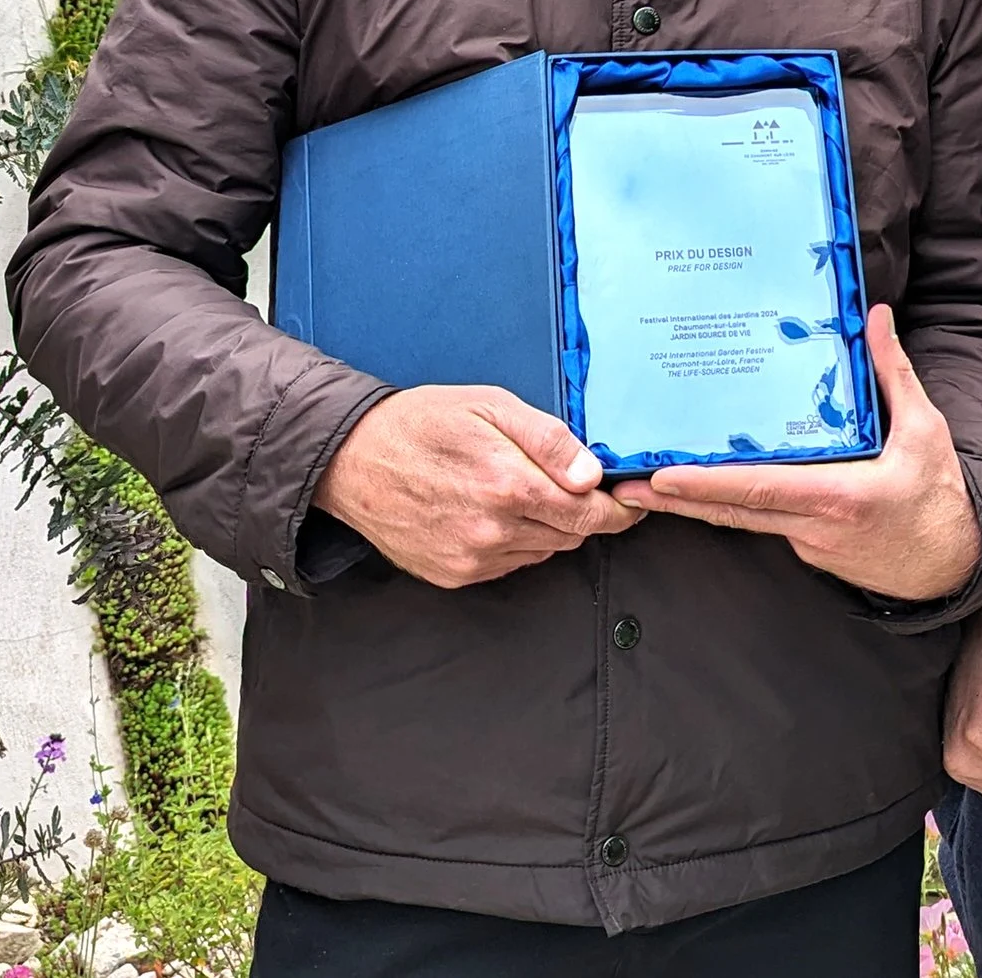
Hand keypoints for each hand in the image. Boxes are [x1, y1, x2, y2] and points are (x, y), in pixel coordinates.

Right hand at [312, 385, 643, 589]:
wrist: (352, 460)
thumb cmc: (422, 423)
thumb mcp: (491, 406)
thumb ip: (549, 440)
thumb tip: (592, 475)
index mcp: (508, 484)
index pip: (589, 514)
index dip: (617, 510)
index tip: (628, 501)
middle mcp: (493, 530)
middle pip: (571, 535)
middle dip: (581, 512)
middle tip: (568, 484)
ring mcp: (472, 558)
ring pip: (543, 551)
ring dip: (548, 527)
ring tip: (519, 491)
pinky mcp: (454, 574)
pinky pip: (510, 564)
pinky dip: (516, 542)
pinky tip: (493, 512)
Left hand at [613, 304, 981, 600]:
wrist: (949, 564)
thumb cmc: (937, 496)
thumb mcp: (926, 430)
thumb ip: (894, 373)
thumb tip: (877, 317)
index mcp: (839, 497)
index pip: (760, 491)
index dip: (707, 486)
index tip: (664, 478)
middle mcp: (813, 525)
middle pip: (732, 512)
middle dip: (676, 500)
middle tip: (626, 485)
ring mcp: (805, 541)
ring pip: (739, 521)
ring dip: (692, 506)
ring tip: (644, 486)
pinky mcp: (805, 546)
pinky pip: (760, 523)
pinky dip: (728, 507)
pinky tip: (703, 489)